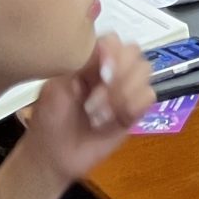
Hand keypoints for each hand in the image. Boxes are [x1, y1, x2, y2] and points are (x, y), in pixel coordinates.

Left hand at [21, 37, 153, 182]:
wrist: (54, 158)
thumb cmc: (49, 120)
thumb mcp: (56, 88)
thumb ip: (79, 64)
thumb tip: (102, 45)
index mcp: (90, 59)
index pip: (112, 40)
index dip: (112, 52)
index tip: (100, 73)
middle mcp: (111, 69)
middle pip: (134, 52)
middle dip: (117, 77)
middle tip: (92, 103)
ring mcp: (125, 89)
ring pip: (144, 71)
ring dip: (121, 95)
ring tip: (97, 117)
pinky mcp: (134, 110)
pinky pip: (149, 96)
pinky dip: (133, 106)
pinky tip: (113, 121)